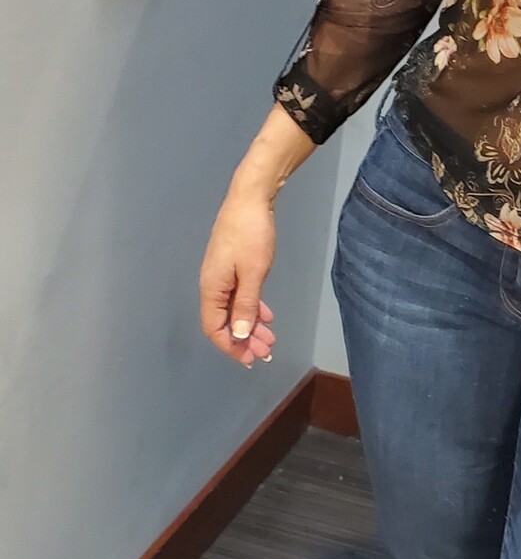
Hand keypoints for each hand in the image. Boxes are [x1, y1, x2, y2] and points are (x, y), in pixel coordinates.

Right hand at [199, 187, 278, 368]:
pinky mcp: (232, 267)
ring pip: (234, 310)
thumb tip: (240, 335)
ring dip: (250, 326)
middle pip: (224, 322)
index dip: (231, 346)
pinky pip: (239, 296)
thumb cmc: (251, 234)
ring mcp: (221, 276)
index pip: (214, 328)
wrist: (250, 199)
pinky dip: (252, 308)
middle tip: (266, 353)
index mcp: (211, 288)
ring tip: (270, 340)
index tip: (250, 359)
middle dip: (244, 340)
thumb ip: (246, 306)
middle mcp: (212, 285)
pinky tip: (266, 316)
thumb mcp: (253, 274)